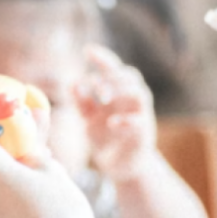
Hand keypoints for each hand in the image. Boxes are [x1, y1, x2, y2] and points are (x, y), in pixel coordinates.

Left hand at [75, 45, 158, 180]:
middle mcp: (132, 101)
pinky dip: (126, 120)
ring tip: (102, 98)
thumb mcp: (89, 119)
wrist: (122, 166)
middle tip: (94, 84)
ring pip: (140, 94)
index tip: (87, 51)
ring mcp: (141, 116)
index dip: (103, 58)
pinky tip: (111, 123)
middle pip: (131, 76)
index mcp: (119, 93)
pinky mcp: (144, 134)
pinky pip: (140, 122)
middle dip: (112, 76)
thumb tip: (72, 83)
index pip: (114, 69)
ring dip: (121, 92)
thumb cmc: (106, 138)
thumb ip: (81, 102)